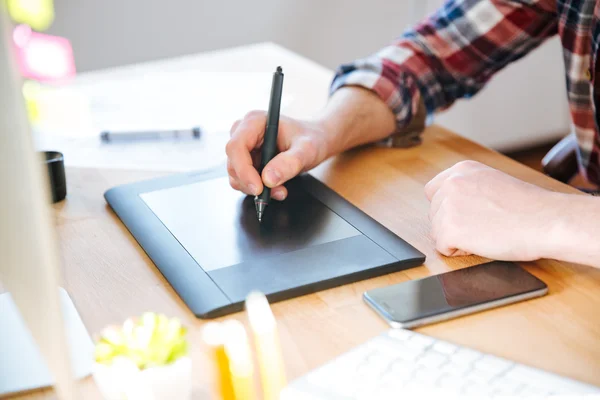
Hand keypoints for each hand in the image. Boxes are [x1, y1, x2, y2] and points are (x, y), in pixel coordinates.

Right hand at [226, 111, 329, 199]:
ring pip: (236, 175)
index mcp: (255, 121)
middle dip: (251, 182)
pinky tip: (276, 188)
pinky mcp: (247, 160)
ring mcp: (244, 147)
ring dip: (256, 188)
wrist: (317, 141)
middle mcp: (245, 132)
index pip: (236, 147)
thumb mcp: (306, 150)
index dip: (243, 170)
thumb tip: (268, 179)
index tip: (258, 188)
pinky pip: (244, 180)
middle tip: (274, 192)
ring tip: (280, 190)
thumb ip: (289, 163)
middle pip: (233, 163)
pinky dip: (258, 189)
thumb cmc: (312, 139)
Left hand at [424, 160, 564, 260]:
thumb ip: (469, 188)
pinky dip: (460, 252)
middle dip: (453, 225)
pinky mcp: (449, 230)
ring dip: (457, 239)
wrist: (546, 221)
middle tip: (483, 227)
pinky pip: (443, 248)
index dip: (447, 208)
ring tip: (486, 234)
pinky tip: (482, 244)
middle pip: (434, 214)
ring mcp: (448, 206)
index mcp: (462, 170)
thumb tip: (452, 204)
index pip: (433, 192)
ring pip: (437, 232)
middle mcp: (451, 184)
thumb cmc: (529, 207)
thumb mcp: (493, 182)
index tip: (466, 215)